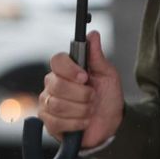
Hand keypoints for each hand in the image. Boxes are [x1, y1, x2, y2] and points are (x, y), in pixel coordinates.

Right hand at [38, 31, 122, 148]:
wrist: (111, 123)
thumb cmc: (107, 96)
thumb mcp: (107, 75)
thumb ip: (97, 56)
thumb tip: (93, 35)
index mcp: (66, 70)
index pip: (57, 61)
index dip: (70, 69)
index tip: (85, 77)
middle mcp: (52, 84)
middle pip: (57, 85)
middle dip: (81, 94)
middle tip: (93, 97)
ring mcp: (48, 104)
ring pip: (57, 105)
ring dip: (81, 110)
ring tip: (90, 110)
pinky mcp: (49, 123)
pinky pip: (57, 122)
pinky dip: (76, 123)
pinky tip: (83, 121)